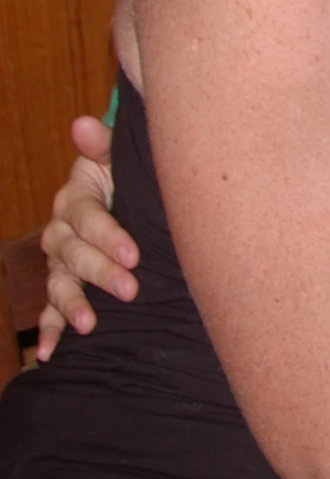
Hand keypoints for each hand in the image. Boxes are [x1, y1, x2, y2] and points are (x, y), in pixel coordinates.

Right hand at [37, 116, 135, 360]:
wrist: (126, 192)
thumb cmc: (128, 174)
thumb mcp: (118, 157)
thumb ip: (103, 145)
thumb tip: (83, 123)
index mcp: (74, 198)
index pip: (86, 218)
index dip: (107, 235)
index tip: (134, 253)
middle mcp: (60, 231)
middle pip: (74, 254)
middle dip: (100, 273)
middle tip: (131, 289)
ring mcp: (59, 260)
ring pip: (59, 283)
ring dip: (71, 305)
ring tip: (88, 325)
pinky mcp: (62, 284)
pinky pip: (49, 309)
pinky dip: (48, 331)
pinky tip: (47, 355)